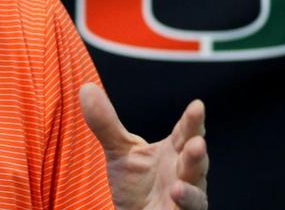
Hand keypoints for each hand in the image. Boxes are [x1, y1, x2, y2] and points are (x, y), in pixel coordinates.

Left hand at [79, 83, 208, 209]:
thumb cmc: (137, 185)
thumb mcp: (119, 152)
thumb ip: (106, 123)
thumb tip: (86, 87)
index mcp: (174, 151)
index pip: (185, 133)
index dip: (192, 121)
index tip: (197, 106)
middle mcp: (185, 173)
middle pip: (195, 160)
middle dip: (197, 151)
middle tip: (197, 141)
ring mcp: (186, 197)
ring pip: (195, 188)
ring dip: (192, 183)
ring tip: (184, 176)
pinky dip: (185, 202)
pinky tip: (176, 193)